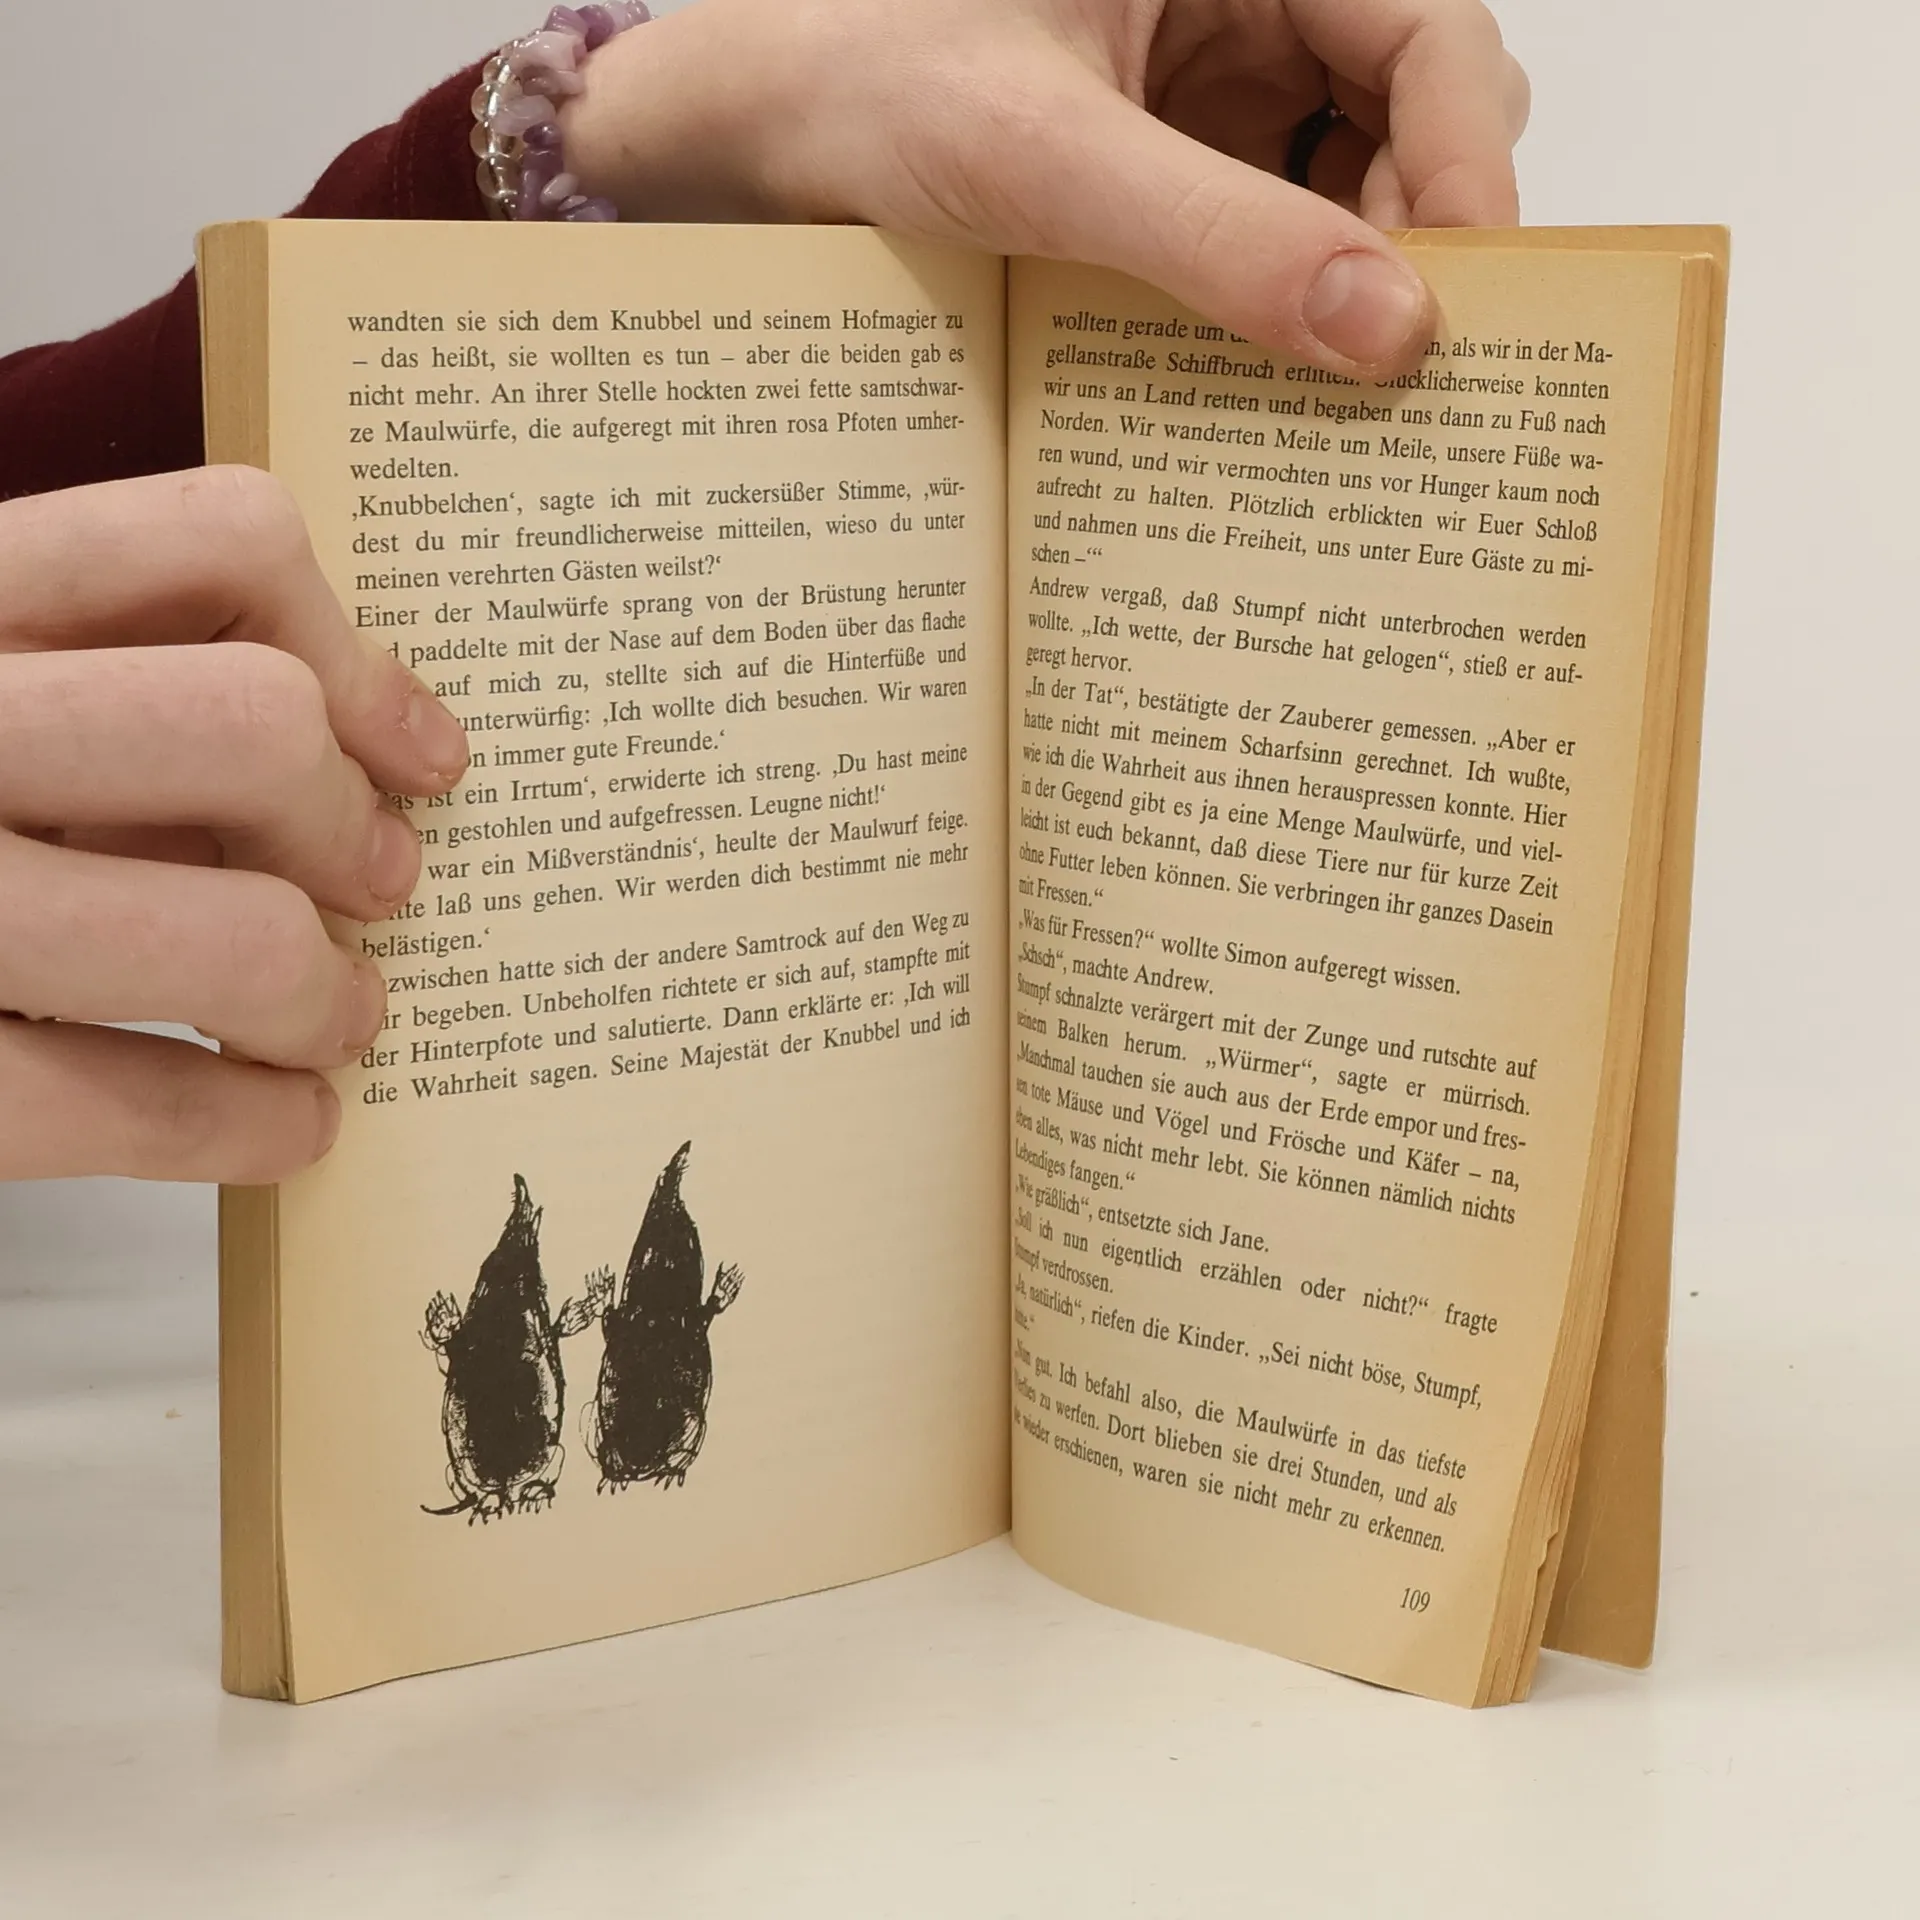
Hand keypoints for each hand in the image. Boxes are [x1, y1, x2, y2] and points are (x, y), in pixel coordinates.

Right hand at [0, 469, 468, 1183]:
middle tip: (379, 887)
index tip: (417, 751)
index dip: (356, 652)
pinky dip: (249, 1125)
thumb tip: (380, 749)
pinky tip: (284, 1123)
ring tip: (336, 1017)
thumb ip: (109, 678)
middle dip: (346, 826)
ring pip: (236, 932)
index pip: (217, 538)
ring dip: (325, 993)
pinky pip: (135, 1104)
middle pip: (252, 726)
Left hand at [566, 0, 1527, 377]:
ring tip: (1323, 390)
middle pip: (1411, 111)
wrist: (748, 134)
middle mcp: (1246, 0)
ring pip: (1351, 182)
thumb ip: (1214, 235)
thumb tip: (1386, 330)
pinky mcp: (1174, 164)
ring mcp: (1215, 87)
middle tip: (1391, 368)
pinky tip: (1260, 373)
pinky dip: (1279, 301)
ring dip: (1349, 284)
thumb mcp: (1041, 156)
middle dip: (1413, 235)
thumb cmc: (860, 78)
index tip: (1464, 298)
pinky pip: (1271, 228)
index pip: (1426, 30)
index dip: (1465, 164)